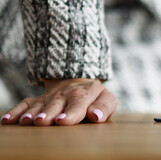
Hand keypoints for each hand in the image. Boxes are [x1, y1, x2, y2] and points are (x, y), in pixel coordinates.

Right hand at [1, 78, 116, 125]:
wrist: (78, 82)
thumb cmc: (95, 97)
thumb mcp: (106, 99)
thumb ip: (104, 108)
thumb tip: (96, 116)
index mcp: (84, 93)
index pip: (78, 103)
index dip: (71, 112)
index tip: (63, 121)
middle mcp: (65, 94)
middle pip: (56, 104)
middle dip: (48, 113)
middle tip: (42, 122)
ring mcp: (49, 96)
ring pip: (39, 105)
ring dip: (31, 113)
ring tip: (26, 122)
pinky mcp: (37, 99)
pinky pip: (24, 104)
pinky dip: (15, 111)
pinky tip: (7, 121)